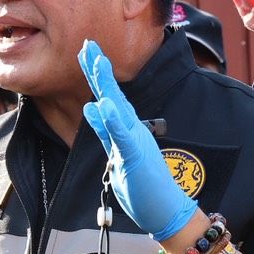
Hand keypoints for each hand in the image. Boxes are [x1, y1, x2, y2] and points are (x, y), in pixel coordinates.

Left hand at [78, 39, 197, 240]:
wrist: (166, 209)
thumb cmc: (143, 185)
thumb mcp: (117, 154)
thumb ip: (105, 131)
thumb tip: (91, 109)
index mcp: (124, 129)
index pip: (107, 97)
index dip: (96, 74)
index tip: (86, 51)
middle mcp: (131, 129)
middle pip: (112, 94)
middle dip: (98, 69)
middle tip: (87, 44)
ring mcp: (133, 141)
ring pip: (117, 108)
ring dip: (106, 84)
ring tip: (95, 61)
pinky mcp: (135, 156)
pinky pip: (122, 137)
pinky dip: (113, 121)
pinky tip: (104, 105)